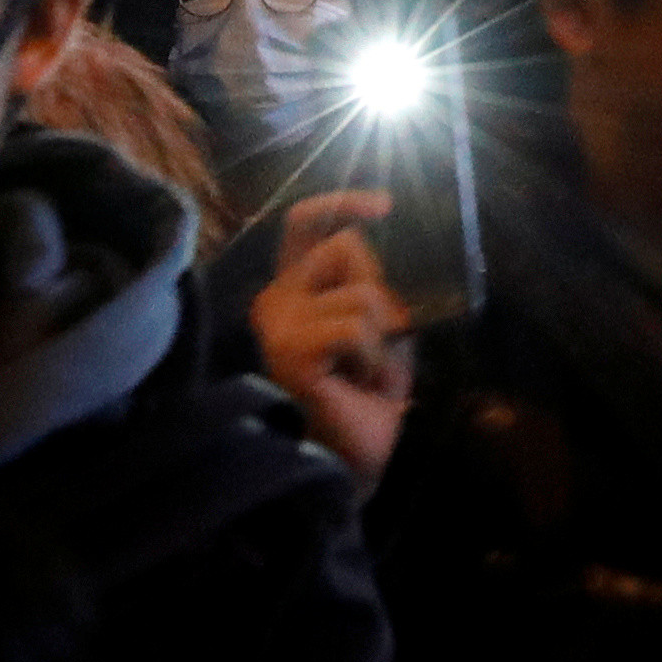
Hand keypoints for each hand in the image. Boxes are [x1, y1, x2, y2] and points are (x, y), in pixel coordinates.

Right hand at [245, 190, 416, 490]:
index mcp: (294, 287)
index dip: (341, 202)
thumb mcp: (381, 323)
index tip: (385, 204)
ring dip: (383, 336)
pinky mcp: (289, 350)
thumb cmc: (369, 393)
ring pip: (362, 291)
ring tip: (364, 371)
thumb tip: (381, 232)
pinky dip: (373, 354)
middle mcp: (275, 299)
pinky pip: (356, 324)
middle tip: (374, 346)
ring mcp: (277, 324)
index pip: (305, 224)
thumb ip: (373, 279)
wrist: (357, 458)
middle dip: (381, 292)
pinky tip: (356, 382)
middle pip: (346, 246)